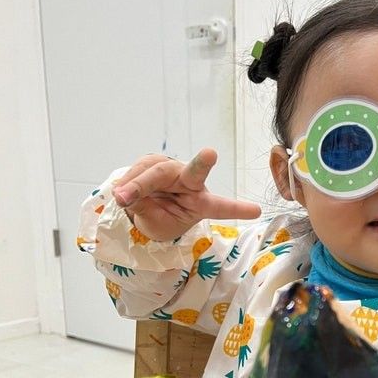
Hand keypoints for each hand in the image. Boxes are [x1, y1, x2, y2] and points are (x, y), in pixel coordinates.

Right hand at [112, 149, 260, 240]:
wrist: (144, 208)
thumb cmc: (159, 218)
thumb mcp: (155, 224)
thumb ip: (143, 207)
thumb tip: (123, 194)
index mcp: (201, 204)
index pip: (220, 206)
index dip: (236, 209)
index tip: (257, 211)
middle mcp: (191, 183)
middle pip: (195, 173)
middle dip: (202, 164)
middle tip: (211, 154)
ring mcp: (173, 169)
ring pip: (156, 172)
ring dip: (136, 184)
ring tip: (122, 199)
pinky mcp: (154, 161)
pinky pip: (138, 169)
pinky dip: (126, 182)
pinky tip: (120, 193)